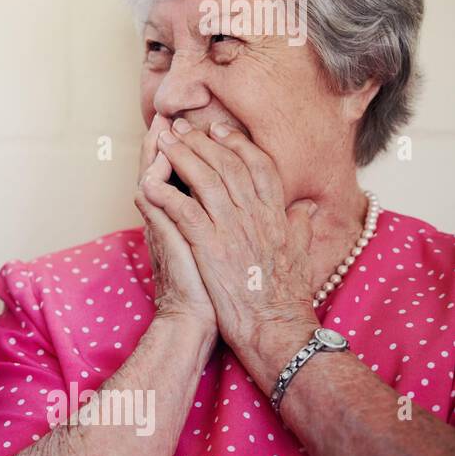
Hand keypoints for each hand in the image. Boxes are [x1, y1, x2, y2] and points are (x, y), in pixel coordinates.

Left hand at [143, 118, 319, 364]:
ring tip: (164, 141)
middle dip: (203, 141)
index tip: (219, 129)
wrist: (276, 330)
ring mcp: (233, 231)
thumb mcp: (301, 254)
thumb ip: (300, 226)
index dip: (237, 143)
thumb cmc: (285, 298)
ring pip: (206, 181)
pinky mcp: (211, 249)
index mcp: (276, 215)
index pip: (258, 165)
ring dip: (182, 157)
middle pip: (229, 165)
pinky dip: (166, 194)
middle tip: (182, 126)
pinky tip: (150, 182)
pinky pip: (185, 211)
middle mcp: (256, 217)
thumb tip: (304, 206)